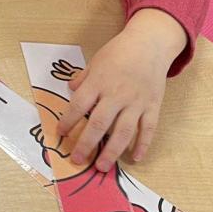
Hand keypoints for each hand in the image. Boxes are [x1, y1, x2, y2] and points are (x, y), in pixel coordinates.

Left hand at [55, 10, 186, 170]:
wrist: (150, 44)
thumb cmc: (119, 52)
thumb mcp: (95, 61)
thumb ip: (83, 78)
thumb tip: (70, 89)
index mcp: (99, 82)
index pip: (79, 105)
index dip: (68, 121)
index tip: (60, 134)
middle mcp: (116, 94)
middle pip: (99, 123)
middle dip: (87, 144)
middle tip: (78, 160)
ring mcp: (136, 102)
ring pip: (123, 131)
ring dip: (112, 151)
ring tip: (102, 167)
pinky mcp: (152, 106)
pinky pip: (148, 129)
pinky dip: (143, 145)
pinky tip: (135, 159)